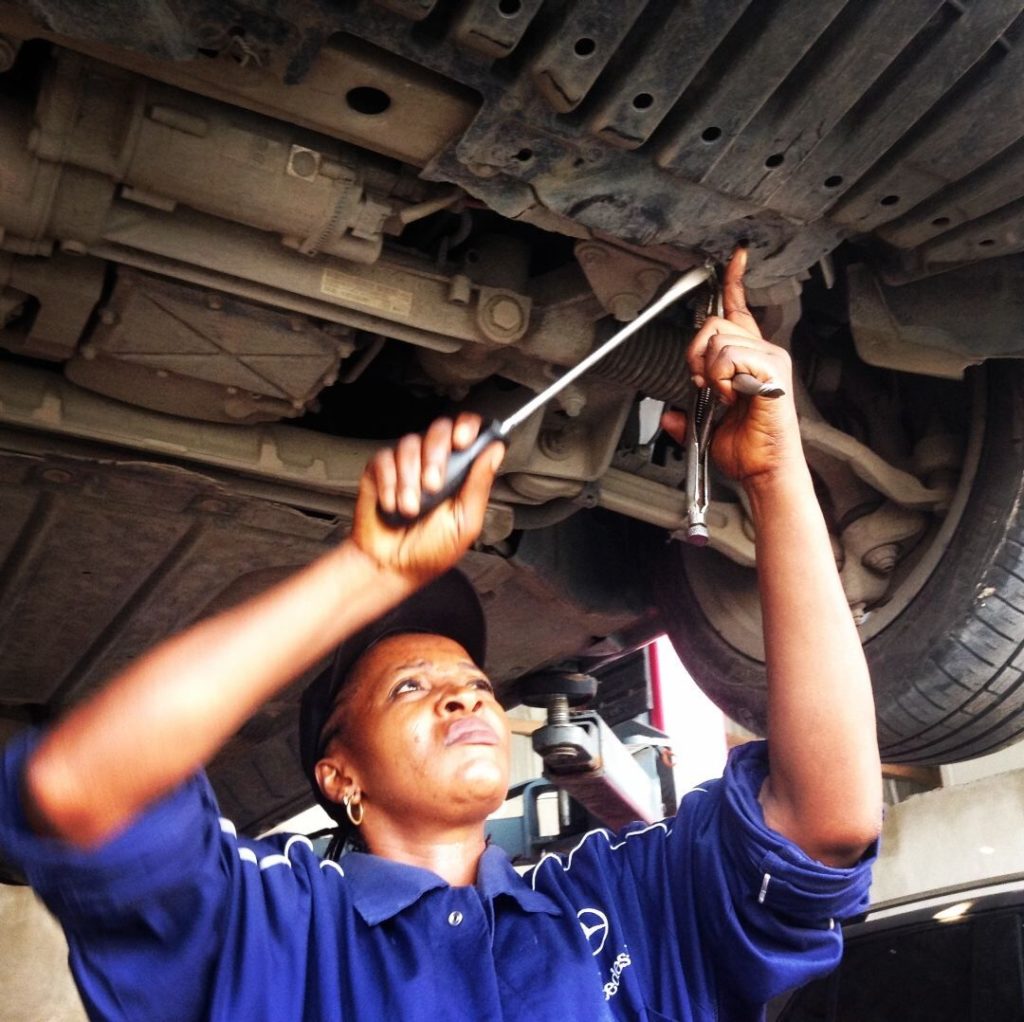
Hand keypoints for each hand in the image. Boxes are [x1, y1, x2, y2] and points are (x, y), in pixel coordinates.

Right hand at [351, 414, 504, 582]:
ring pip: (409, 444)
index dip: (467, 427)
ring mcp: (406, 466)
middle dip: (436, 456)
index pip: (467, 433)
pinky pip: (384, 459)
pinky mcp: (380, 472)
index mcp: (459, 473)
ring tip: (411, 508)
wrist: (392, 568)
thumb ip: (479, 485)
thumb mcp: (465, 522)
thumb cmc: (430, 551)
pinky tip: (392, 504)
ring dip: (410, 478)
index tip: (463, 441)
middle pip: (438, 430)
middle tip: (433, 486)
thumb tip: (495, 450)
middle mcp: (433, 463)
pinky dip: (388, 483)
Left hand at [661, 248, 801, 484]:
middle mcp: (763, 352)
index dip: (734, 280)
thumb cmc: (747, 450)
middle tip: (705, 385)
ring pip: (718, 341)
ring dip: (710, 373)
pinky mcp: (772, 371)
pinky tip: (734, 397)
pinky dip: (722, 379)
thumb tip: (667, 415)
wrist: (763, 471)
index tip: (735, 257)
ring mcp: (771, 359)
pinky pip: (729, 357)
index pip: (739, 308)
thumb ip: (685, 414)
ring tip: (725, 396)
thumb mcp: (705, 427)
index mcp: (750, 357)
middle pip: (714, 323)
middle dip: (695, 354)